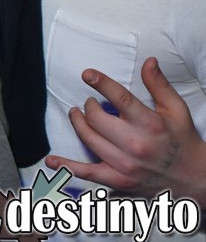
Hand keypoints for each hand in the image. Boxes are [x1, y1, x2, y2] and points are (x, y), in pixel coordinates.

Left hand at [45, 57, 205, 204]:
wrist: (195, 179)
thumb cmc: (182, 140)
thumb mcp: (176, 110)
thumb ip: (159, 85)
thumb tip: (148, 61)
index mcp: (151, 125)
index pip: (120, 99)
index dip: (101, 83)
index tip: (87, 74)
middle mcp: (136, 145)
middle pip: (97, 118)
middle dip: (89, 106)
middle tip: (91, 103)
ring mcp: (125, 164)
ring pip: (88, 138)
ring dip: (78, 123)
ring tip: (78, 114)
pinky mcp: (118, 180)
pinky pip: (86, 173)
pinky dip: (66, 166)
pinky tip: (50, 160)